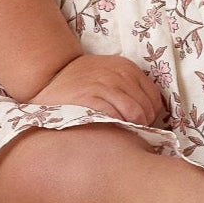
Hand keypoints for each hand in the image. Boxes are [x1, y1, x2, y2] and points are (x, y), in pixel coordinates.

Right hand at [27, 52, 168, 127]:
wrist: (49, 78)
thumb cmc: (82, 82)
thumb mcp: (110, 76)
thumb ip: (129, 89)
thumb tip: (150, 115)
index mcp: (126, 67)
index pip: (153, 97)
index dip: (150, 115)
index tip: (141, 125)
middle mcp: (117, 73)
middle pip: (145, 107)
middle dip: (142, 125)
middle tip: (132, 134)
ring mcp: (103, 84)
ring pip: (133, 112)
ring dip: (131, 128)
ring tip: (122, 135)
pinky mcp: (88, 97)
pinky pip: (114, 116)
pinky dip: (117, 127)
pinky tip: (110, 132)